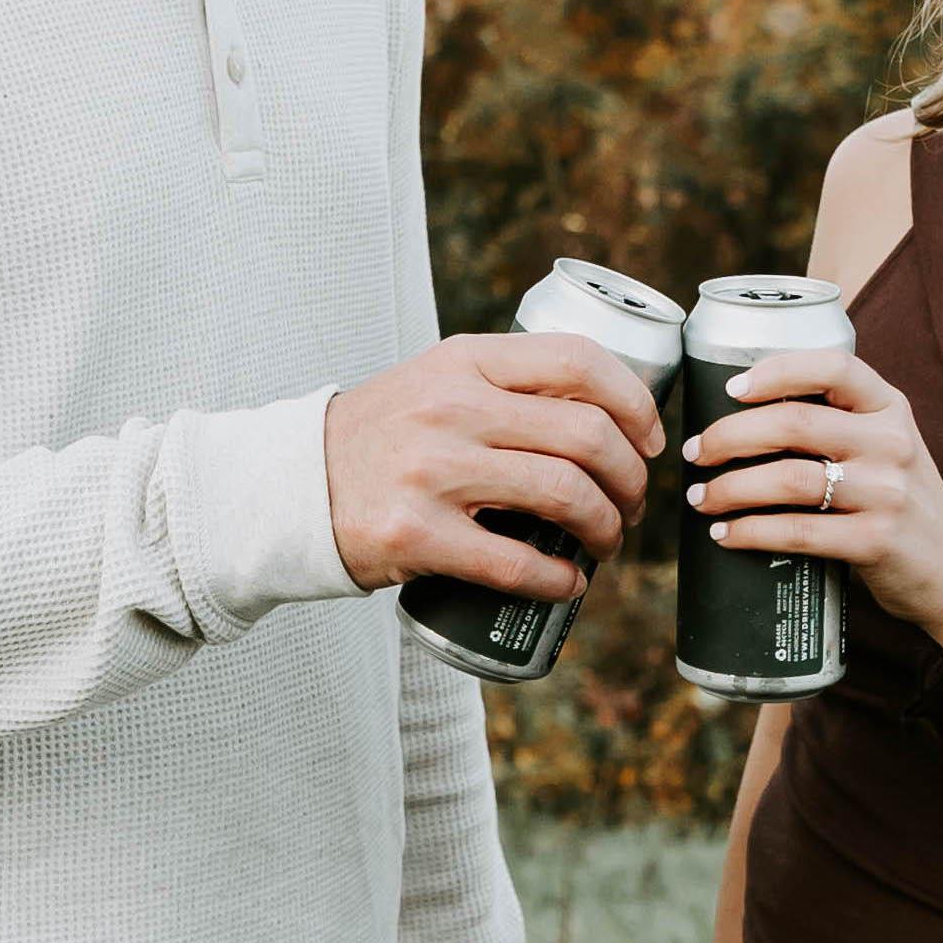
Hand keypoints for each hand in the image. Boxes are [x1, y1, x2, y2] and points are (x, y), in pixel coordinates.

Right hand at [329, 334, 662, 595]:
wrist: (292, 487)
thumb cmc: (385, 437)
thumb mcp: (439, 381)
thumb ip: (508, 383)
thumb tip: (610, 413)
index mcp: (465, 359)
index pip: (579, 361)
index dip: (635, 403)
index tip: (649, 440)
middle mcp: (452, 407)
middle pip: (587, 435)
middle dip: (631, 478)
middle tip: (631, 504)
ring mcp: (432, 471)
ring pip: (564, 494)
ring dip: (606, 527)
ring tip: (606, 542)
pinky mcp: (416, 535)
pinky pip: (515, 561)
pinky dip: (560, 578)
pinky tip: (570, 582)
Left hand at [681, 349, 942, 633]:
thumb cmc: (901, 501)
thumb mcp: (887, 446)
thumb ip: (839, 423)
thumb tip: (740, 414)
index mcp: (891, 407)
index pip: (834, 367)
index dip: (777, 371)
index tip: (731, 388)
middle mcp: (893, 442)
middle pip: (794, 424)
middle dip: (729, 437)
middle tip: (696, 453)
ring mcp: (887, 493)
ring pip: (788, 479)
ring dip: (730, 488)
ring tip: (701, 498)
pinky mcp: (876, 541)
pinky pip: (797, 532)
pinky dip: (751, 532)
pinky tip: (726, 535)